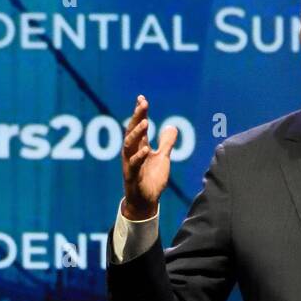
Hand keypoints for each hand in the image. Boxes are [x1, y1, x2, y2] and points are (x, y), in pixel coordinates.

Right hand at [121, 94, 177, 218]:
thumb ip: (166, 143)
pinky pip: (134, 165)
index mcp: (139, 146)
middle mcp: (132, 152)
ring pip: (129, 145)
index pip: (139, 125)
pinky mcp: (132, 176)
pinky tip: (146, 149)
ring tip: (146, 123)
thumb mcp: (162, 158)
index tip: (142, 99)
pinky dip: (139, 157)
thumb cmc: (151, 179)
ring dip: (137, 134)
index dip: (140, 112)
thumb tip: (172, 126)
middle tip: (143, 104)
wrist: (146, 201)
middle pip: (132, 131)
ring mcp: (130, 163)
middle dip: (137, 117)